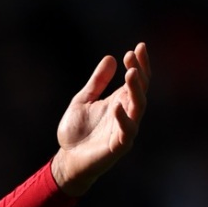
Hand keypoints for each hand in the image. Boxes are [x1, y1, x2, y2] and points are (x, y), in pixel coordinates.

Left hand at [51, 42, 150, 196]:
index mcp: (120, 101)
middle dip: (139, 72)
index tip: (137, 47)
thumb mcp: (83, 100)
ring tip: (131, 73)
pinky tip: (117, 106)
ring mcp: (125, 129)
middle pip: (140, 90)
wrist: (67, 159)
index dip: (139, 63)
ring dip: (136, 91)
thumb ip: (96, 82)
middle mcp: (126, 113)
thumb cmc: (77, 131)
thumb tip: (110, 58)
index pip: (136, 80)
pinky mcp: (118, 146)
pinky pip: (126, 132)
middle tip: (133, 56)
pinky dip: (124, 119)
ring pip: (138, 108)